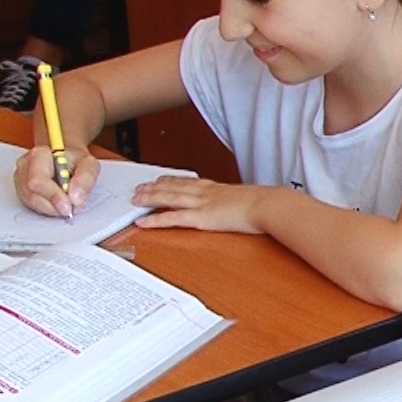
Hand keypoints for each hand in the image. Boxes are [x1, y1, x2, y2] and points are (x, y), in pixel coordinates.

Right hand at [14, 147, 98, 217]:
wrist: (65, 159)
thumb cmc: (75, 160)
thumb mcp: (88, 164)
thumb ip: (86, 178)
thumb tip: (75, 199)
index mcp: (39, 154)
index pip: (38, 180)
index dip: (52, 196)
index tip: (68, 206)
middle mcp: (24, 165)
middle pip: (32, 194)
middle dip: (53, 206)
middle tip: (70, 209)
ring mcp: (20, 179)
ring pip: (31, 203)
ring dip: (51, 209)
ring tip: (66, 205)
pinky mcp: (22, 190)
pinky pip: (31, 206)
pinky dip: (47, 209)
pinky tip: (57, 205)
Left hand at [131, 176, 266, 233]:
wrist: (267, 205)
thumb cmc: (264, 204)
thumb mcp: (249, 200)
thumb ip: (241, 202)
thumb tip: (246, 205)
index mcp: (216, 188)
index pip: (188, 181)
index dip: (171, 180)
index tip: (160, 179)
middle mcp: (205, 192)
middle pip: (173, 187)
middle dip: (153, 187)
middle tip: (138, 188)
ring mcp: (201, 204)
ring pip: (168, 198)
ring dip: (149, 198)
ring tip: (134, 199)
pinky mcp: (200, 218)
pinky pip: (172, 218)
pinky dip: (155, 219)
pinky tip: (143, 221)